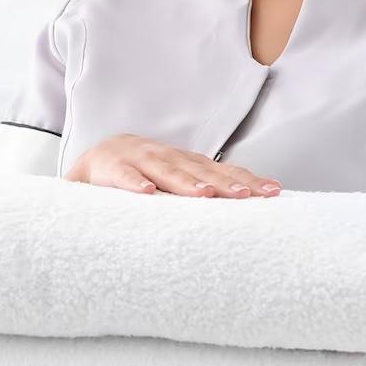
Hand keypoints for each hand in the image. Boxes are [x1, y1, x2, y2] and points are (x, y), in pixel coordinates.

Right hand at [66, 134, 282, 198]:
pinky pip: (123, 176)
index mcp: (183, 161)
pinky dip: (134, 183)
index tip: (272, 192)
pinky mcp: (109, 167)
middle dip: (224, 182)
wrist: (93, 161)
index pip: (220, 170)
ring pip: (164, 171)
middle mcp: (166, 156)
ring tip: (204, 195)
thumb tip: (246, 209)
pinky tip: (146, 193)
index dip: (246, 180)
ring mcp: (137, 159)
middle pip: (198, 169)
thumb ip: (201, 191)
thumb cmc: (142, 174)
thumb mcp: (173, 180)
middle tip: (247, 196)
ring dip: (184, 182)